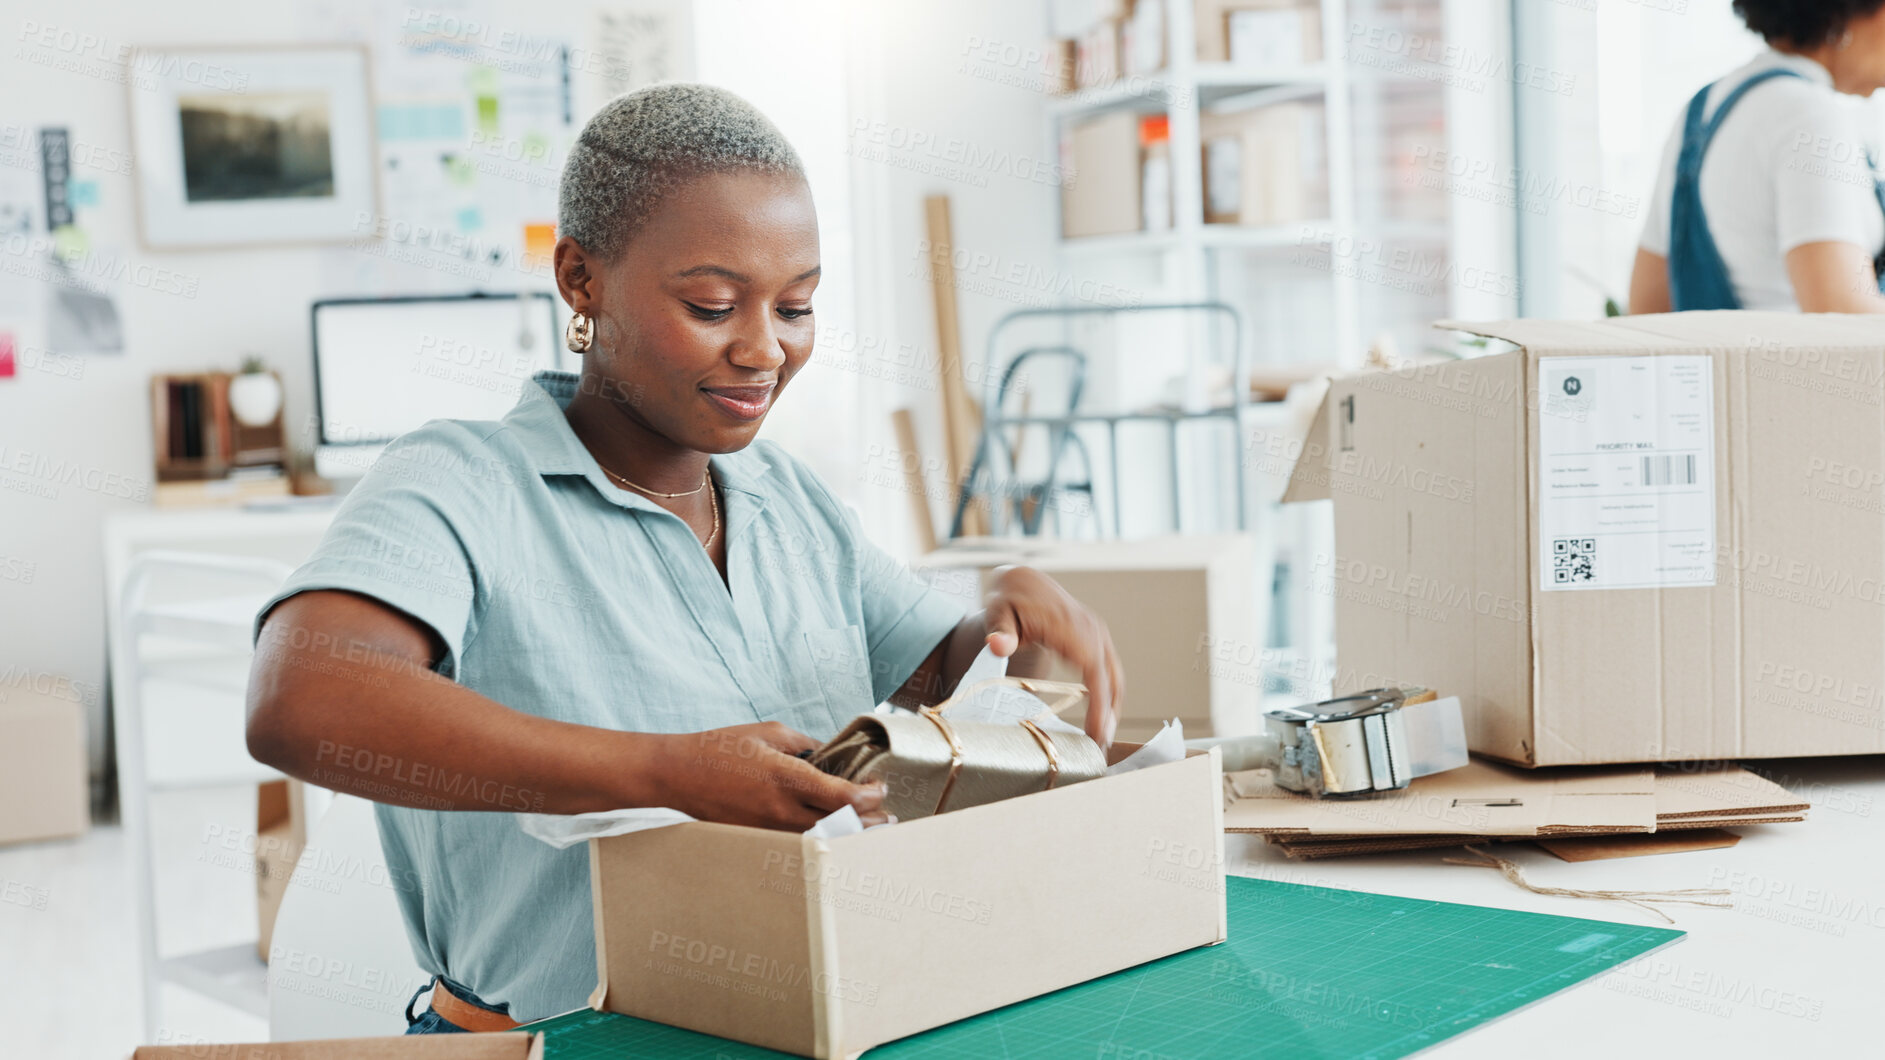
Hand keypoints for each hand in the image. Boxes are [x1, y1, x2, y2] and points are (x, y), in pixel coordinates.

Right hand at [658, 722, 888, 830]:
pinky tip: (833, 832)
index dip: (870, 795)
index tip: (880, 787)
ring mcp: (769, 829)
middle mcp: (781, 809)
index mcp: (787, 777)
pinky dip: (822, 840)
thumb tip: (831, 755)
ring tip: (868, 827)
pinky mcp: (758, 840)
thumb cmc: (721, 747)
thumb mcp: (770, 732)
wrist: (679, 774)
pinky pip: (799, 844)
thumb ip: (806, 744)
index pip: (844, 797)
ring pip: (823, 841)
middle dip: (870, 821)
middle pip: (841, 826)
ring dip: (850, 834)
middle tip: (887, 815)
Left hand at [982, 565, 1122, 746]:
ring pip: (1115, 675)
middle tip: (1101, 747)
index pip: (1092, 668)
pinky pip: (1109, 669)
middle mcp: (1090, 628)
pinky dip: (1110, 693)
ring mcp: (1096, 632)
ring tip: (1103, 739)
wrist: (1021, 580)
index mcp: (1069, 625)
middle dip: (1110, 713)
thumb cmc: (1008, 598)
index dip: (1099, 702)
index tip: (1098, 731)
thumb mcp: (997, 612)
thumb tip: (997, 646)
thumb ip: (999, 630)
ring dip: (1113, 706)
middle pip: (1111, 677)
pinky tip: (1103, 715)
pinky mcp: (1095, 637)